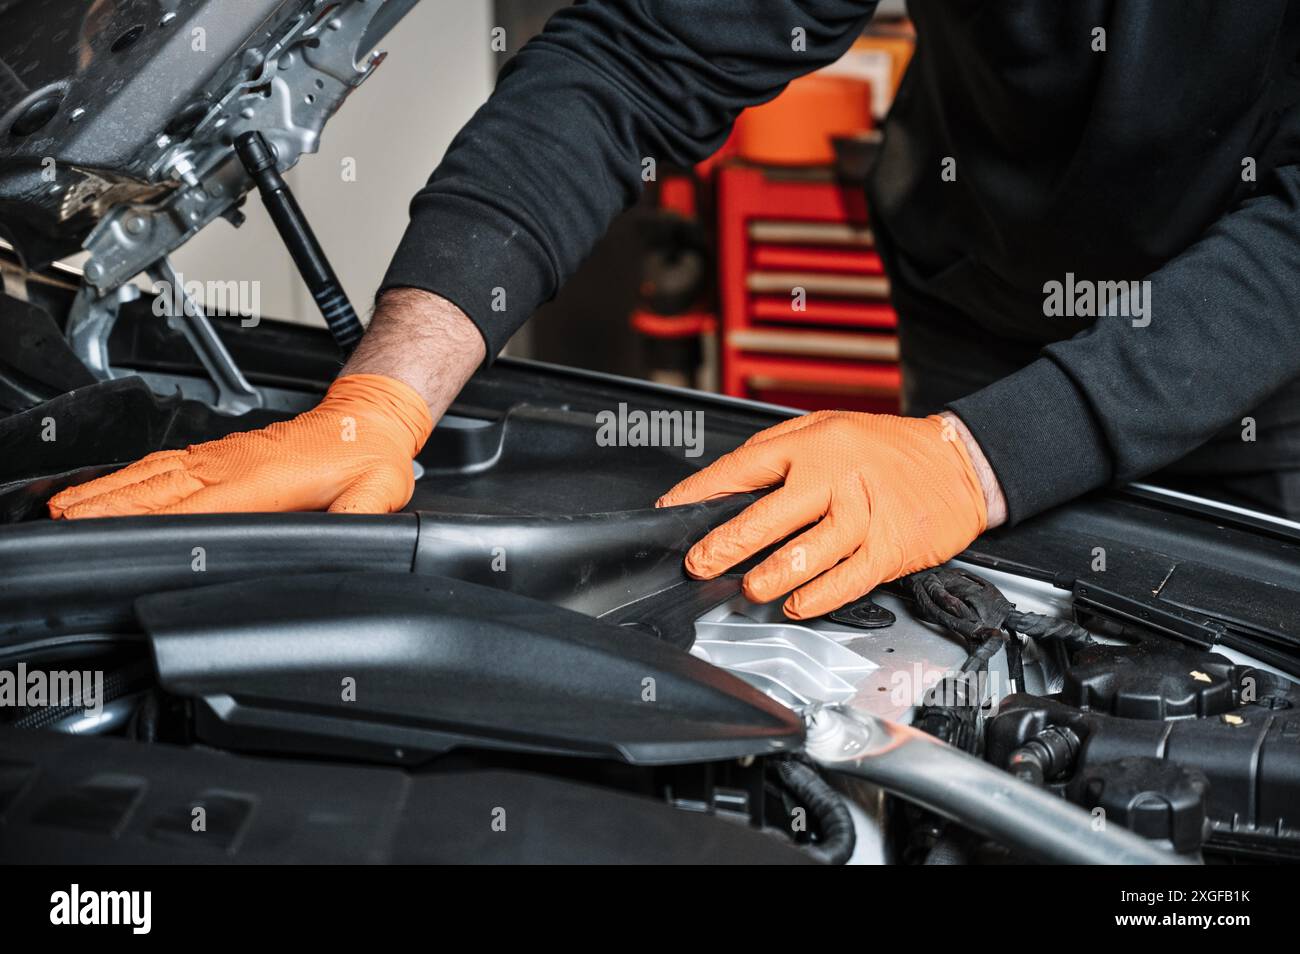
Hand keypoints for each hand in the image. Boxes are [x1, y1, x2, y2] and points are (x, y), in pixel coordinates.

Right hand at [48, 374, 432, 517]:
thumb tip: (354, 541)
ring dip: (109, 490)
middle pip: (156, 489)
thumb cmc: (369, 455)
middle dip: (107, 507)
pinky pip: (167, 463)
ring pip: (153, 474)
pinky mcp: (224, 453)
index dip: (149, 520)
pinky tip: (110, 486)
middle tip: (63, 523)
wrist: (368, 417)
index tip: (109, 533)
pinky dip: (130, 475)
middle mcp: (233, 465)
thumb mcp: (376, 494)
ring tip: (67, 507)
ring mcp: (224, 456)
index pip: (194, 506)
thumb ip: (360, 520)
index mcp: (263, 480)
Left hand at [655, 410, 1001, 619]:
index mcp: (813, 443)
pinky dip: (818, 596)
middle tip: (700, 563)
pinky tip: (797, 604)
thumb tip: (726, 484)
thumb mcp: (828, 427)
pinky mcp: (890, 546)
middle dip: (726, 545)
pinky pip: (847, 579)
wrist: (958, 462)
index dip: (702, 491)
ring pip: (807, 553)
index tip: (674, 511)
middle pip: (768, 516)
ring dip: (771, 576)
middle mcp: (835, 476)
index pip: (744, 467)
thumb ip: (778, 452)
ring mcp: (864, 513)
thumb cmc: (886, 448)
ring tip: (750, 587)